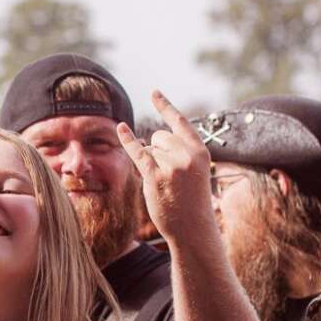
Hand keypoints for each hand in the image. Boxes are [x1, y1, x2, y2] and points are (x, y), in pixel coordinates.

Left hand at [116, 91, 215, 240]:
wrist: (193, 228)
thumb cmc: (192, 201)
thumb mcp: (195, 172)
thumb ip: (179, 153)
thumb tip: (148, 139)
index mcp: (200, 151)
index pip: (180, 122)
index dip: (165, 106)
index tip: (153, 92)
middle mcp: (186, 155)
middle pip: (159, 136)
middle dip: (157, 150)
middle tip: (170, 175)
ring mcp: (171, 165)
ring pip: (149, 149)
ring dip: (151, 162)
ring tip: (166, 184)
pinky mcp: (155, 177)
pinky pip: (138, 153)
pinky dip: (127, 140)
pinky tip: (120, 127)